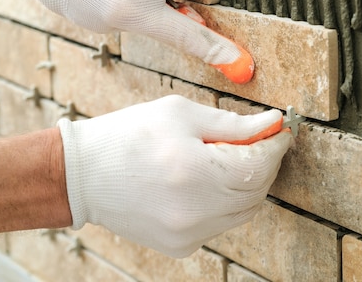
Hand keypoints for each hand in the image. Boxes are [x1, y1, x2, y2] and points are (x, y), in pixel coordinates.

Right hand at [58, 95, 292, 256]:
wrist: (81, 175)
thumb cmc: (128, 135)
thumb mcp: (180, 114)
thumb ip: (232, 124)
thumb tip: (271, 123)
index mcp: (194, 172)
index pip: (260, 164)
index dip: (276, 145)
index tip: (281, 130)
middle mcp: (194, 211)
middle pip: (257, 190)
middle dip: (264, 163)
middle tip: (258, 141)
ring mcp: (188, 235)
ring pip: (244, 211)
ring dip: (247, 184)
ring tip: (228, 159)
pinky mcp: (181, 246)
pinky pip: (221, 223)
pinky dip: (225, 202)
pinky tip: (205, 182)